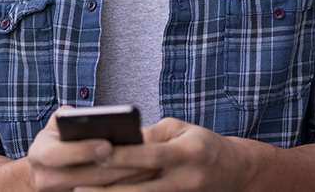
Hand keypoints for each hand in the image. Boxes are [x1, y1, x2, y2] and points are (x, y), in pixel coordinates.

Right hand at [26, 107, 159, 190]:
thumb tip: (92, 116)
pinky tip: (143, 176)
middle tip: (141, 155)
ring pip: (98, 190)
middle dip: (115, 167)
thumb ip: (69, 116)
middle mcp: (46, 179)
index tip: (108, 144)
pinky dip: (124, 186)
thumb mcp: (57, 124)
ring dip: (126, 179)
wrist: (45, 171)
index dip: (83, 150)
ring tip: (151, 165)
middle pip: (85, 178)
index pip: (57, 155)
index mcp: (39, 154)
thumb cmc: (58, 139)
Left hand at [74, 118, 248, 190]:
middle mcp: (186, 178)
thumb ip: (152, 134)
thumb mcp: (182, 128)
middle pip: (142, 186)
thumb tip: (121, 140)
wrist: (235, 172)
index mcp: (188, 152)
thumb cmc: (202, 143)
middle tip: (78, 182)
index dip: (125, 155)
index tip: (98, 151)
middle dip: (109, 185)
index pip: (151, 154)